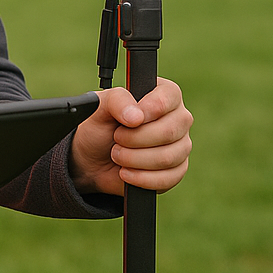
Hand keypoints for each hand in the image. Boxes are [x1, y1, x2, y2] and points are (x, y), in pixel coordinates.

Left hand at [69, 78, 192, 196]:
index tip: (130, 120)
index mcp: (163, 94)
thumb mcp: (101, 106)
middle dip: (135, 139)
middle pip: (170, 131)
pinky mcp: (177, 170)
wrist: (92, 158)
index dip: (150, 109)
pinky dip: (141, 177)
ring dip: (134, 159)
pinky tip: (125, 172)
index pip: (169, 96)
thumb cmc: (100, 125)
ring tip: (117, 154)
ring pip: (168, 157)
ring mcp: (180, 145)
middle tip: (116, 138)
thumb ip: (117, 101)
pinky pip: (168, 178)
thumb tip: (137, 117)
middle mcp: (177, 118)